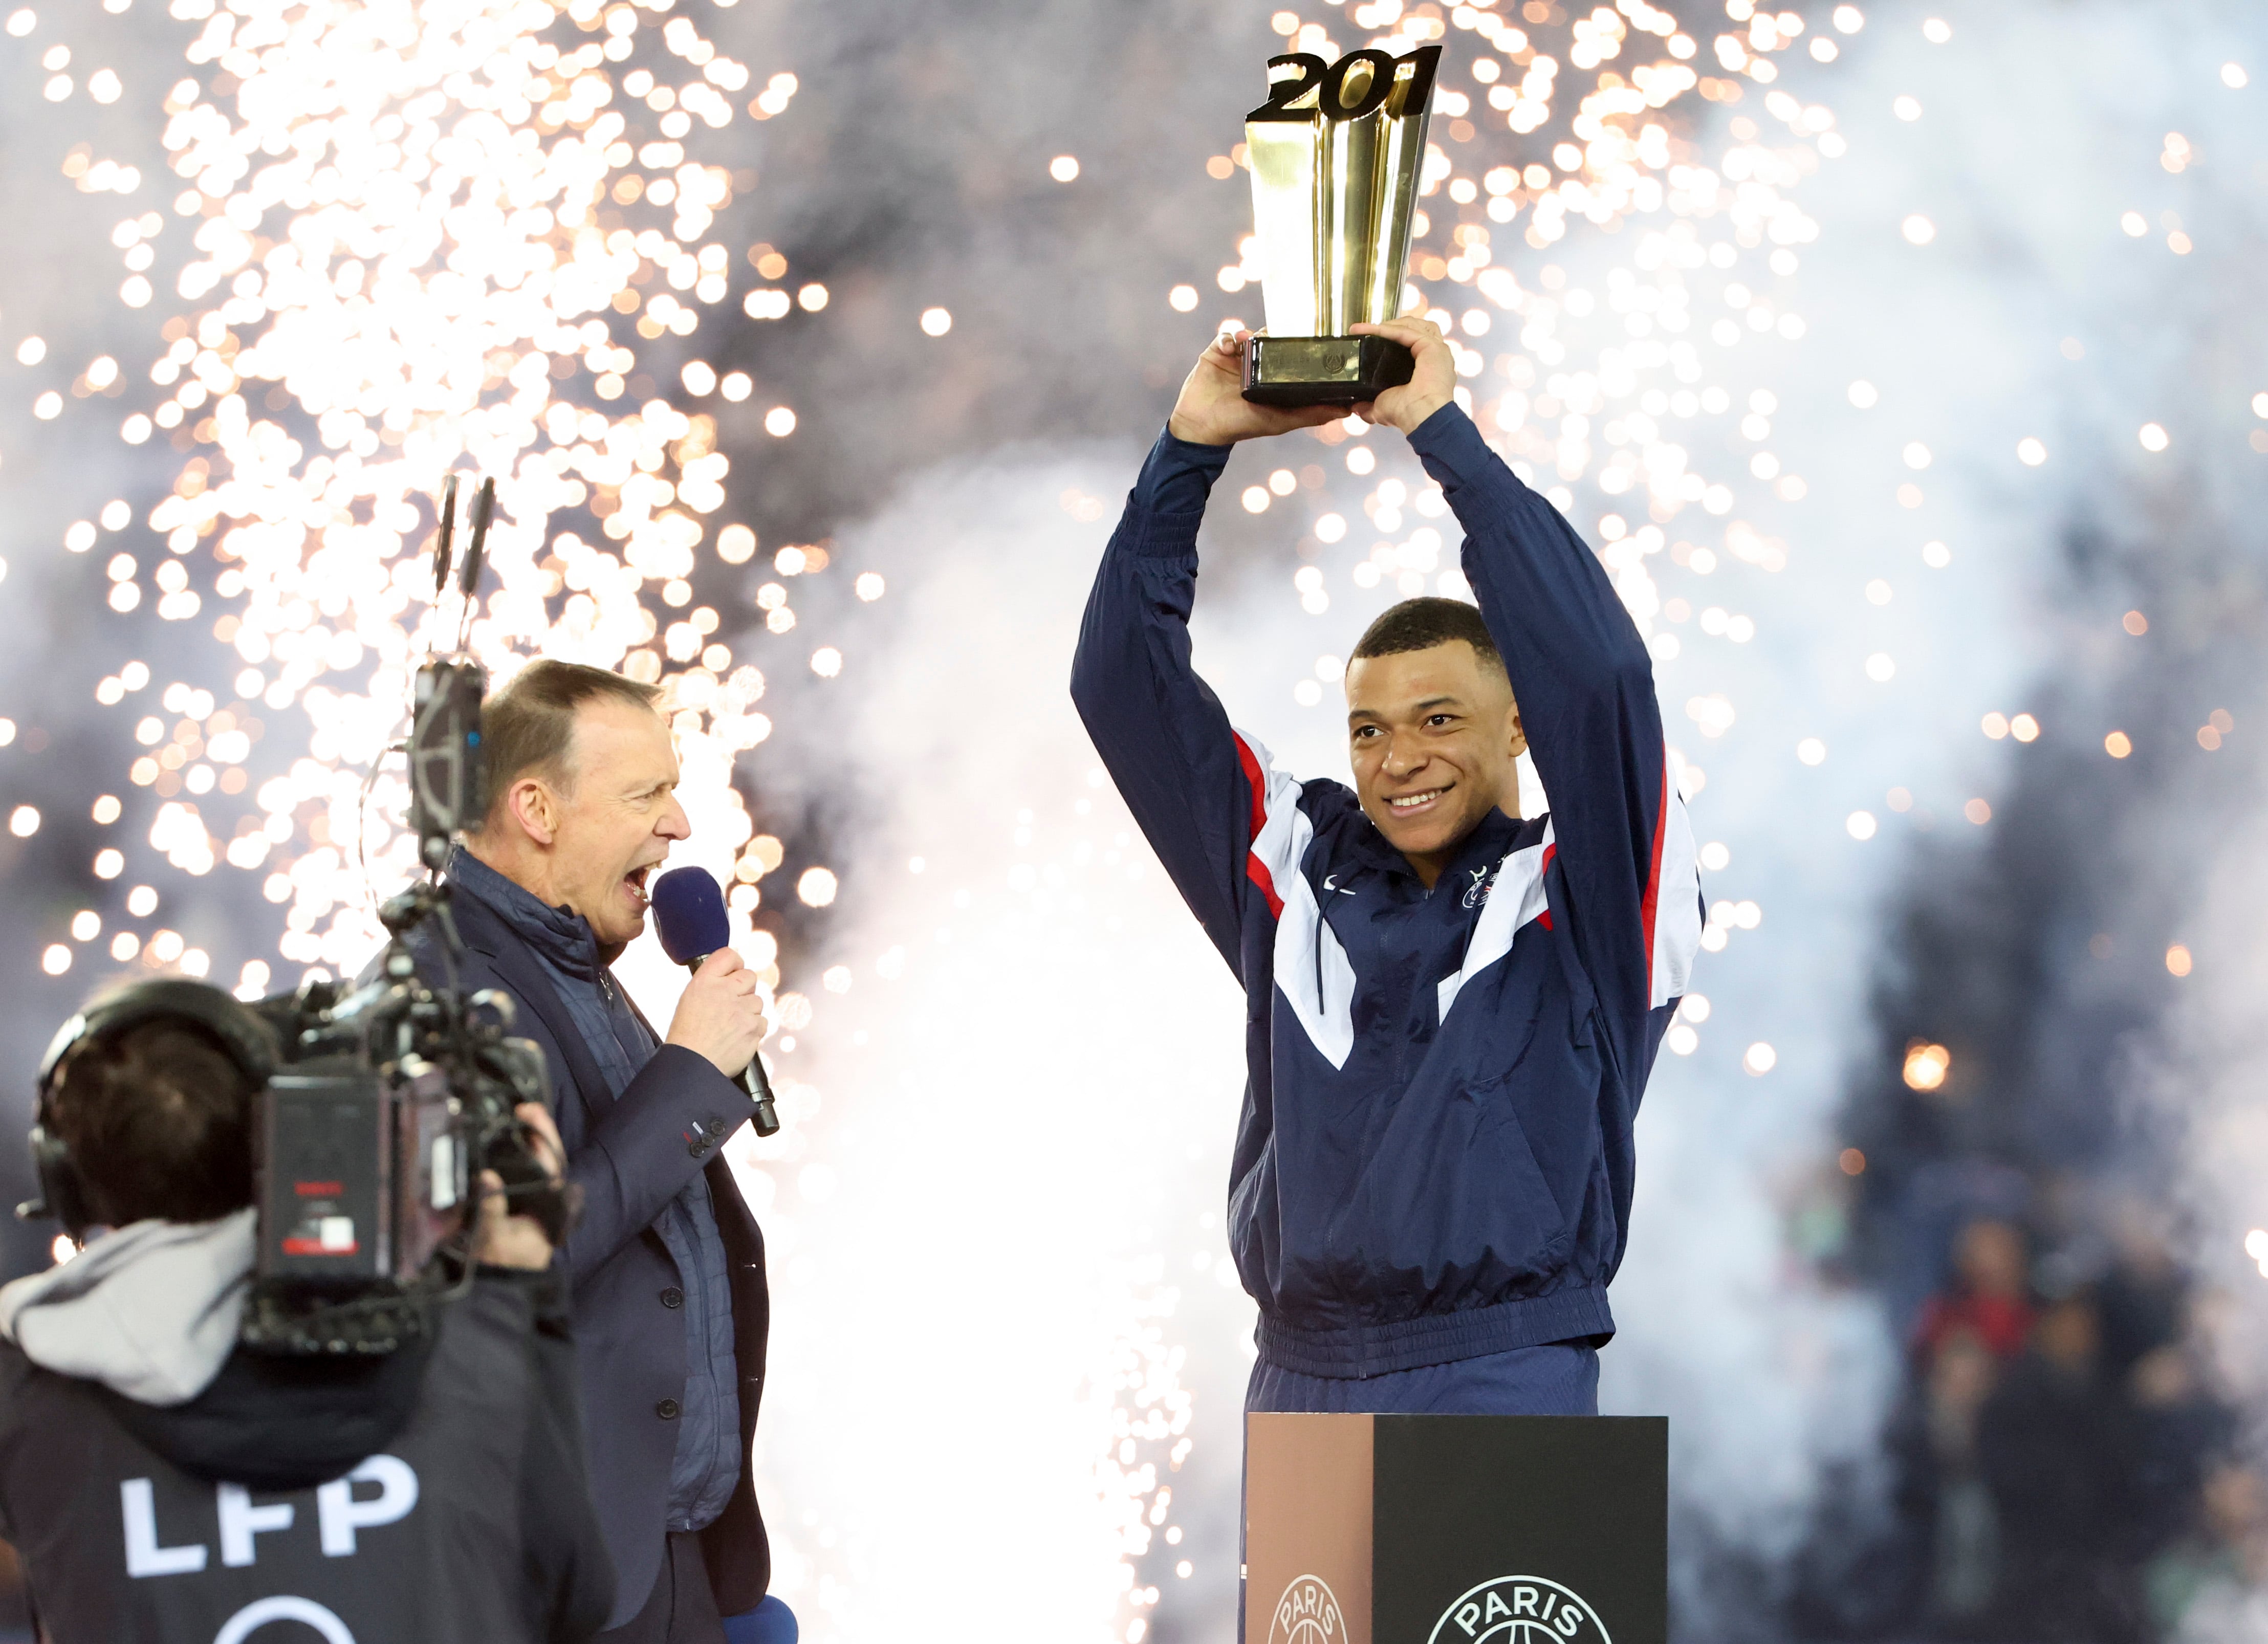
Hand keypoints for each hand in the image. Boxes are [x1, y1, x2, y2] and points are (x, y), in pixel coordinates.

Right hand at [471, 1102, 564, 1270]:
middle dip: (531, 1127)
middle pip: (540, 1152)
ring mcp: (526, 1195)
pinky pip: (509, 1171)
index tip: (527, 1111)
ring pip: (526, 1160)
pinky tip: (490, 1143)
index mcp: (547, 1200)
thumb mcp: (496, 1239)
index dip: (542, 1130)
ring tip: (505, 1116)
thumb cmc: (504, 1264)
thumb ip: (492, 1211)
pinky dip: (501, 1155)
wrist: (498, 1285)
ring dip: (516, 1139)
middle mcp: (541, 1194)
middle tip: (518, 1106)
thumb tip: (487, 1179)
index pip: (551, 1156)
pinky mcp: (511, 1200)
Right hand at [665, 946, 768, 1077]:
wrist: (691, 1066)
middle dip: (744, 989)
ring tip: (730, 1026)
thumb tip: (732, 977)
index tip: (734, 973)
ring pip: (757, 1001)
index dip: (735, 964)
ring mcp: (741, 1010)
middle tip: (731, 1005)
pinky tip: (737, 1037)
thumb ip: (712, 984)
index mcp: (704, 982)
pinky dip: (753, 1029)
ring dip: (748, 1012)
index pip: (729, 955)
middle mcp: (724, 991)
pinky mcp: (754, 1028)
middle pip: (749, 976)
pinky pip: (763, 1021)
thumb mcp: (690, 999)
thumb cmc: (687, 1035)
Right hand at [1166, 329, 1344, 445]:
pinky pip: (1225, 336)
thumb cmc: (1242, 426)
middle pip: (1270, 340)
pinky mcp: (1217, 353)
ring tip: (1249, 339)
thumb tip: (1346, 411)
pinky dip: (1229, 337)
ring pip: (1250, 334)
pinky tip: (1231, 346)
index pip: (1290, 355)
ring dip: (1252, 333)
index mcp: (1272, 378)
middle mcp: (1256, 366)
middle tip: (1275, 334)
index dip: (1297, 345)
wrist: (1201, 426)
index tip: (1307, 338)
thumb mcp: (1281, 420)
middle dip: (1273, 334)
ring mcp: (1236, 358)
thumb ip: (1312, 414)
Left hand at [1348, 314, 1456, 433]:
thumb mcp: (1383, 407)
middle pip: (1416, 328)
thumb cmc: (1408, 415)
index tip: (1369, 338)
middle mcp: (1435, 357)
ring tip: (1368, 328)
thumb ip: (1370, 405)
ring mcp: (1437, 350)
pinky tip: (1371, 330)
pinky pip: (1407, 331)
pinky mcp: (1432, 347)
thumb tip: (1356, 407)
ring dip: (1390, 323)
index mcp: (1428, 369)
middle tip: (1369, 331)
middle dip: (1392, 326)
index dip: (1392, 338)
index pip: (1413, 343)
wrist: (1420, 418)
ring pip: (1414, 325)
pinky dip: (1388, 329)